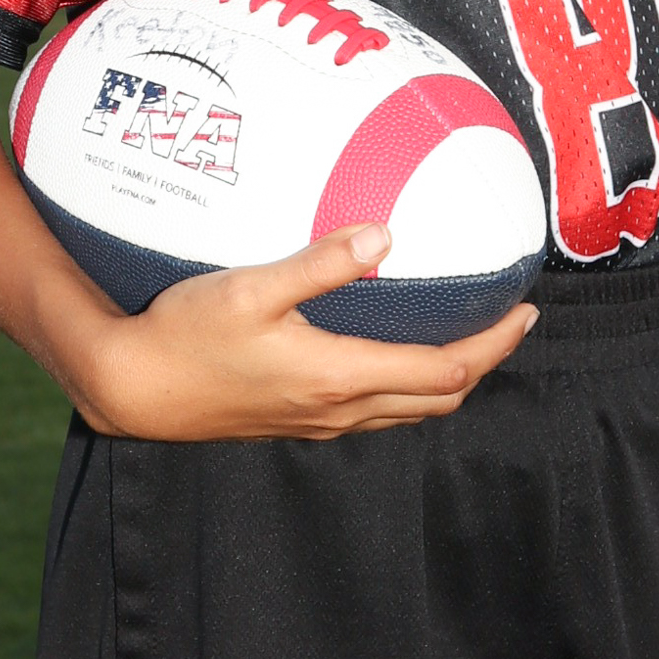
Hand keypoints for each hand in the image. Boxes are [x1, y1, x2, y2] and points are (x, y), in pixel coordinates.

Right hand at [68, 223, 537, 441]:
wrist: (133, 390)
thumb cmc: (186, 333)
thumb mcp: (250, 288)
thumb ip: (320, 264)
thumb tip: (386, 236)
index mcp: (339, 377)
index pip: (445, 370)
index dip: (494, 344)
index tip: (526, 311)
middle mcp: (338, 409)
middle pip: (438, 398)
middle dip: (483, 362)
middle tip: (510, 321)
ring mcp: (317, 422)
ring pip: (408, 410)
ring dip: (446, 378)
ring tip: (467, 337)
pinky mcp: (296, 421)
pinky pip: (374, 409)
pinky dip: (406, 384)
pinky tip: (392, 350)